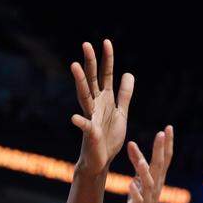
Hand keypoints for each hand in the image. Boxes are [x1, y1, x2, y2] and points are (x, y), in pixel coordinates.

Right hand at [70, 39, 134, 174]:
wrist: (101, 161)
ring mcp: (91, 118)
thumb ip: (124, 94)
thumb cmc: (109, 137)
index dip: (107, 59)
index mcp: (104, 100)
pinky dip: (79, 123)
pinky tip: (73, 118)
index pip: (105, 75)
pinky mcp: (90, 134)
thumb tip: (128, 73)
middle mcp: (95, 105)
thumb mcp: (121, 112)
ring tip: (74, 65)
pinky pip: (84, 127)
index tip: (106, 42)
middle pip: (92, 80)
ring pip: (84, 96)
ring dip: (79, 82)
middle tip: (86, 44)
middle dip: (90, 63)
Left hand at [120, 126, 174, 202]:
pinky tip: (130, 185)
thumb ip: (137, 163)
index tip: (169, 127)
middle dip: (160, 150)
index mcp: (157, 177)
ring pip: (148, 182)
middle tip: (161, 133)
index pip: (165, 158)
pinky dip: (134, 192)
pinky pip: (137, 199)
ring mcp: (147, 196)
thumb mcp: (139, 179)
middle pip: (159, 165)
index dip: (167, 143)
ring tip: (141, 160)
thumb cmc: (140, 200)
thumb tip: (132, 144)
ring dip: (144, 170)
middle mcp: (155, 185)